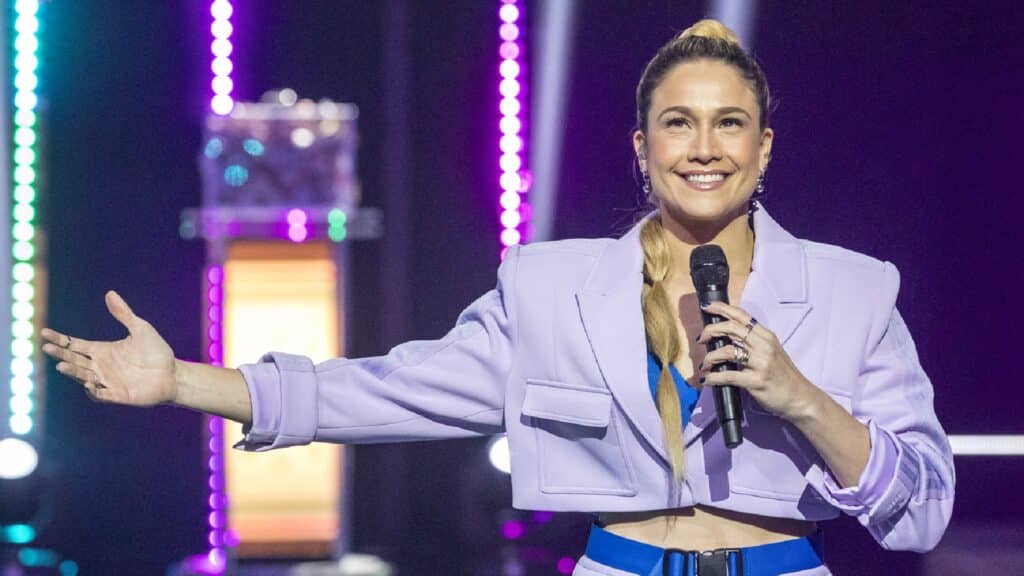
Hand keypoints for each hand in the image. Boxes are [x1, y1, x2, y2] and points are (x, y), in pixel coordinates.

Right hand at [40, 290, 177, 405]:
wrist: (173, 373)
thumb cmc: (156, 351)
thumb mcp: (140, 328)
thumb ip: (123, 314)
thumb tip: (110, 293)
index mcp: (102, 350)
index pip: (74, 344)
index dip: (59, 339)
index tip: (44, 333)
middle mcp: (101, 366)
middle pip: (74, 359)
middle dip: (60, 354)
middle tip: (47, 348)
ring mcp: (107, 381)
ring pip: (82, 376)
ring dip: (72, 371)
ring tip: (62, 365)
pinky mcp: (117, 394)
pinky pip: (99, 394)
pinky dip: (92, 389)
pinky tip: (88, 382)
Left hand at [695, 301, 822, 421]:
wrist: (801, 397)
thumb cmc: (784, 376)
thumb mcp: (772, 352)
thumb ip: (753, 342)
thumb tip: (727, 337)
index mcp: (766, 336)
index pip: (741, 315)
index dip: (722, 308)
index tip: (707, 307)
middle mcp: (764, 346)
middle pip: (731, 328)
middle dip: (710, 331)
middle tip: (701, 339)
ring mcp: (761, 363)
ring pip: (726, 351)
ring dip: (710, 357)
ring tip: (704, 365)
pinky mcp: (756, 381)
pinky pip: (728, 376)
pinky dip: (713, 378)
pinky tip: (707, 380)